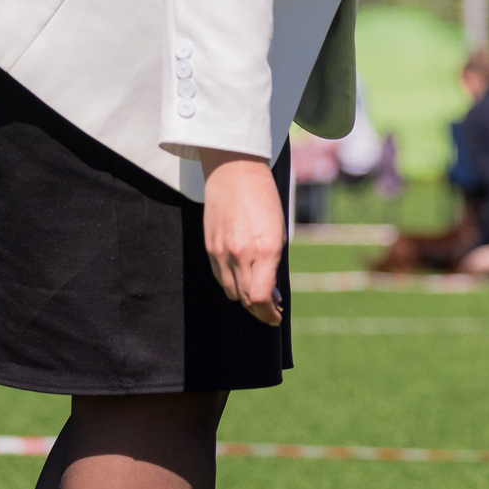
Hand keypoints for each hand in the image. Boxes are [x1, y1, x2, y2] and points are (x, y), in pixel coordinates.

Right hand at [198, 151, 284, 324]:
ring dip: (245, 298)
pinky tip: (243, 278)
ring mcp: (221, 252)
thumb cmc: (264, 200)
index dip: (269, 314)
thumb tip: (272, 294)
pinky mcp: (209, 247)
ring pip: (231, 292)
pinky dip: (232, 284)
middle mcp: (240, 254)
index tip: (277, 316)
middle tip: (272, 310)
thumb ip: (273, 265)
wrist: (234, 172)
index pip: (260, 298)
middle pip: (246, 300)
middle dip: (260, 310)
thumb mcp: (278, 233)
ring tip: (259, 294)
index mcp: (265, 250)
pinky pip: (219, 277)